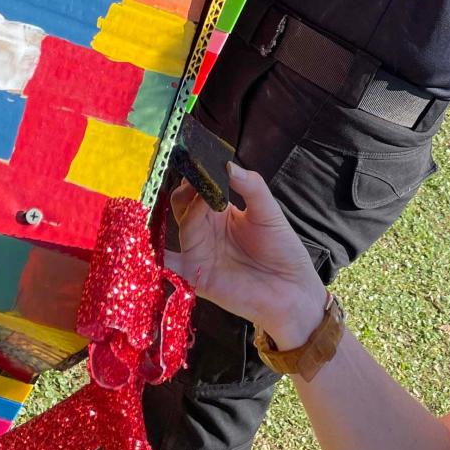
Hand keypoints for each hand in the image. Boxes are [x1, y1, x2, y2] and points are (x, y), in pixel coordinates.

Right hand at [166, 165, 324, 346]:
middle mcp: (206, 230)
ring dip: (188, 211)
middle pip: (183, 204)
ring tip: (201, 200)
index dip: (200, 173)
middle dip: (189, 189)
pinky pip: (171, 266)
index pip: (201, 187)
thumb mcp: (269, 212)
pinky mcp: (197, 276)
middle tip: (198, 178)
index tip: (200, 159)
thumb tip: (229, 165)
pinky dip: (159, 258)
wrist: (292, 290)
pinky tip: (158, 246)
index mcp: (220, 212)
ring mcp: (200, 252)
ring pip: (182, 226)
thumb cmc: (282, 250)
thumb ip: (251, 187)